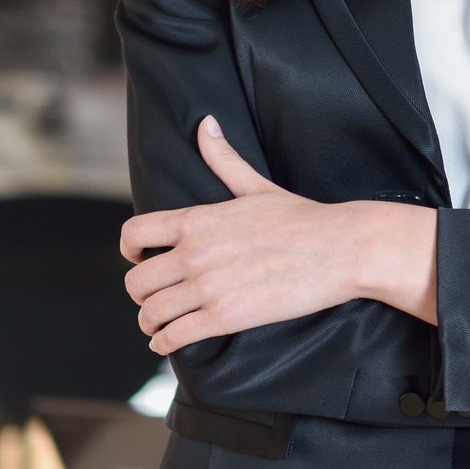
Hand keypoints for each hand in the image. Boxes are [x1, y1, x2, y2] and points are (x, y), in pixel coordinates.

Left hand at [121, 117, 436, 354]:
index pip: (134, 234)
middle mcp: (195, 253)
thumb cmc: (303, 217)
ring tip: (160, 325)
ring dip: (151, 323)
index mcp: (198, 219)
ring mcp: (208, 287)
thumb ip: (223, 159)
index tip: (139, 258)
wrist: (340, 248)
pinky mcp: (225, 317)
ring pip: (150, 313)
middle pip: (136, 282)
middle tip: (156, 297)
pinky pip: (173, 337)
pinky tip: (171, 341)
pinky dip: (164, 344)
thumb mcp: (257, 186)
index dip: (129, 250)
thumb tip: (206, 124)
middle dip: (142, 293)